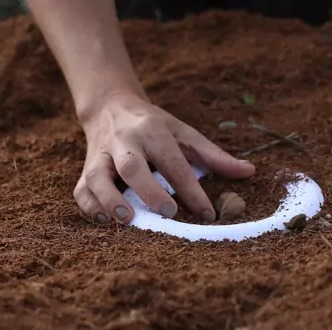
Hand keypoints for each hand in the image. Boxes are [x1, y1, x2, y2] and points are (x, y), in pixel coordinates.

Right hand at [74, 94, 255, 223]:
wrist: (111, 106)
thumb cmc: (155, 126)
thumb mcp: (185, 134)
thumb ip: (215, 156)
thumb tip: (250, 172)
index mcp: (154, 131)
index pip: (174, 161)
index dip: (191, 189)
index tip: (207, 214)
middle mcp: (124, 141)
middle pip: (132, 165)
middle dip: (149, 189)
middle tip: (168, 212)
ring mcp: (101, 154)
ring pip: (98, 176)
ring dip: (110, 199)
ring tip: (126, 220)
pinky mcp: (85, 167)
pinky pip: (81, 188)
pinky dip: (89, 207)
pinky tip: (105, 222)